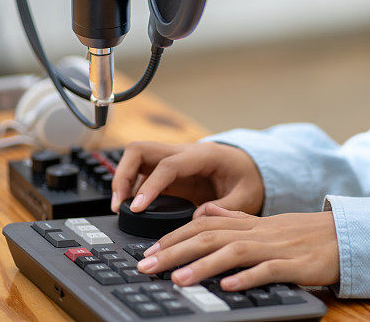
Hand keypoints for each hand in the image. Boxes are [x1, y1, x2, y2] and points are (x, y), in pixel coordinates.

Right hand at [111, 141, 263, 215]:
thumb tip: (196, 218)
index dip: (150, 185)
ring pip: (136, 157)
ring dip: (123, 178)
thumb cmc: (248, 179)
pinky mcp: (167, 171)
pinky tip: (131, 206)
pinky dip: (131, 186)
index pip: (168, 165)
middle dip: (124, 174)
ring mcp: (172, 160)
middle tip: (120, 204)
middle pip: (140, 149)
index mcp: (203, 156)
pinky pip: (141, 172)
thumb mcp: (247, 196)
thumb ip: (225, 208)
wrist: (249, 168)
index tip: (137, 207)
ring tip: (120, 207)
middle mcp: (183, 152)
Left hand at [136, 203, 339, 290]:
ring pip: (235, 252)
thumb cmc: (303, 233)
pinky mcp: (296, 265)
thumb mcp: (266, 223)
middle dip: (176, 251)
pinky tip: (229, 286)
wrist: (344, 235)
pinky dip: (248, 277)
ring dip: (203, 265)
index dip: (175, 236)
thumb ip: (235, 218)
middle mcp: (259, 232)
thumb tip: (204, 211)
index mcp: (250, 223)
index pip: (204, 225)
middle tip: (148, 266)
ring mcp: (277, 248)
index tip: (150, 251)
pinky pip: (269, 270)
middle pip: (211, 237)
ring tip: (178, 279)